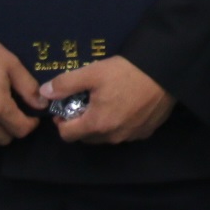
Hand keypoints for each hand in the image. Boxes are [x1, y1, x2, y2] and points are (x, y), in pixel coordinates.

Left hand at [41, 56, 175, 143]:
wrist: (166, 72)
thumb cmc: (127, 72)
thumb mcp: (93, 72)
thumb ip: (65, 84)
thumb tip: (44, 93)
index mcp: (97, 124)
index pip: (67, 135)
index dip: (61, 122)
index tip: (66, 108)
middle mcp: (113, 136)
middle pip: (87, 138)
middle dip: (81, 123)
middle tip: (86, 102)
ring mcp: (131, 136)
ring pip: (106, 137)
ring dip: (102, 125)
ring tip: (108, 103)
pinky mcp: (146, 132)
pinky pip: (126, 133)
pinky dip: (121, 124)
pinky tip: (127, 106)